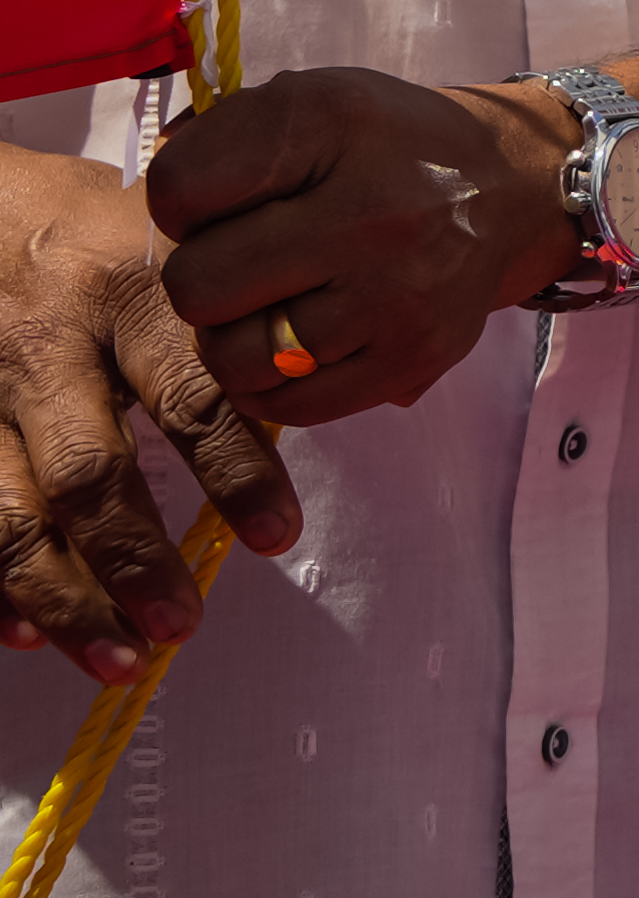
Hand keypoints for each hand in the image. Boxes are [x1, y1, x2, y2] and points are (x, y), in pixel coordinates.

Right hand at [0, 142, 299, 672]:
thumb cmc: (110, 238)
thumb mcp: (183, 254)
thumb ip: (238, 335)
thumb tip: (345, 417)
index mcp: (133, 298)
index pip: (194, 395)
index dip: (237, 472)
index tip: (278, 537)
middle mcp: (49, 347)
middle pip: (89, 473)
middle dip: (134, 561)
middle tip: (181, 629)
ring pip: (11, 514)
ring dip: (63, 598)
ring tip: (118, 659)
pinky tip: (25, 633)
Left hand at [144, 68, 581, 428]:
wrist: (512, 188)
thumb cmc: (385, 147)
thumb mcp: (310, 100)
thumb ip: (217, 139)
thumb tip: (151, 205)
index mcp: (334, 124)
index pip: (178, 190)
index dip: (181, 203)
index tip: (226, 202)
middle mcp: (374, 209)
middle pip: (196, 287)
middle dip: (203, 280)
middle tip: (245, 266)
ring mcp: (400, 291)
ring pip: (235, 358)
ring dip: (234, 340)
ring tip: (271, 307)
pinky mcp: (417, 356)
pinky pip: (290, 405)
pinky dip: (273, 385)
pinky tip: (296, 346)